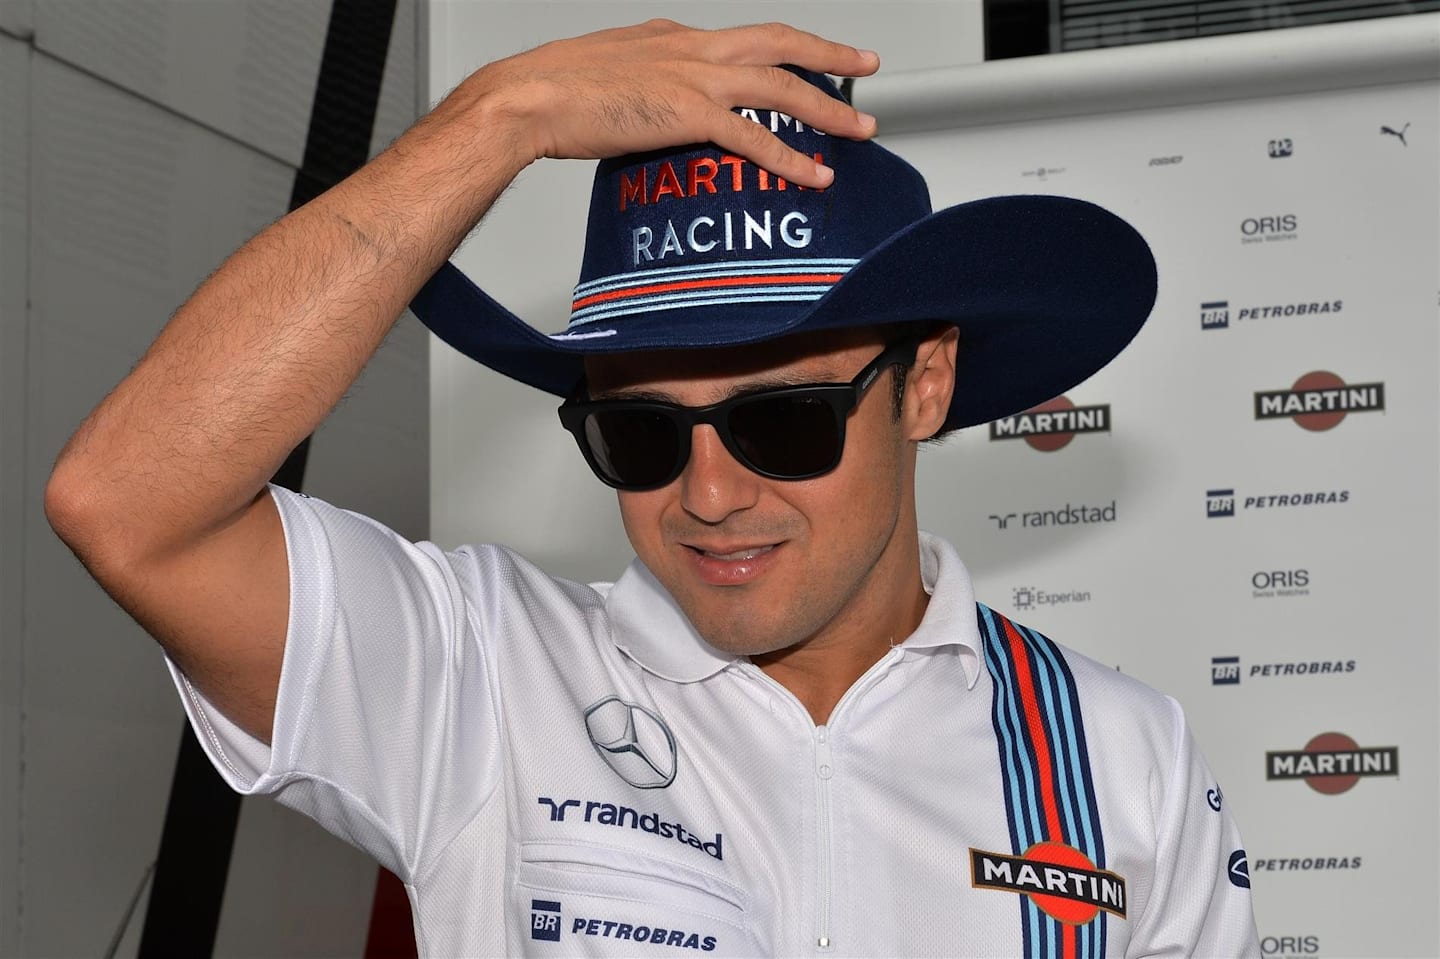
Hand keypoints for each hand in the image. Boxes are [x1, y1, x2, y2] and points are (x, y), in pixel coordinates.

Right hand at [458, 19, 879, 188]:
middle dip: (828, 57)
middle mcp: (691, 48)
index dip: (782, 51)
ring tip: (859, 130)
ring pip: (780, 87)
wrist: (528, 96)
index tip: (806, 60)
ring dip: (826, 110)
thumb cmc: (554, 90)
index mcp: (672, 37)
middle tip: (863, 67)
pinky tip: (814, 174)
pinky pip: (754, 139)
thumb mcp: (609, 73)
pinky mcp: (688, 113)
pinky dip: (790, 158)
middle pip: (779, 44)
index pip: (743, 40)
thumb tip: (655, 101)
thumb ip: (643, 82)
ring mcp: (694, 77)